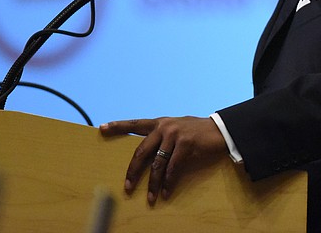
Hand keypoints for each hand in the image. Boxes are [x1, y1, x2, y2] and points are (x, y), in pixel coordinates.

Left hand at [99, 116, 226, 204]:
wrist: (219, 130)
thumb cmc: (196, 132)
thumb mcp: (176, 128)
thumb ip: (162, 136)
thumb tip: (149, 154)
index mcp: (159, 123)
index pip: (135, 124)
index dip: (118, 126)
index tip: (101, 128)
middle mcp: (164, 127)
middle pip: (141, 151)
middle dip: (133, 171)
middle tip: (127, 187)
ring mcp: (175, 135)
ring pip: (157, 164)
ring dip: (153, 184)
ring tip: (150, 198)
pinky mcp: (186, 145)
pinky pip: (173, 169)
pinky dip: (168, 183)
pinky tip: (166, 193)